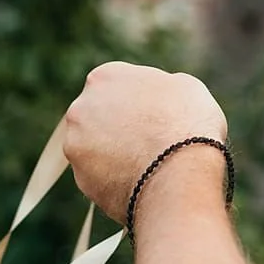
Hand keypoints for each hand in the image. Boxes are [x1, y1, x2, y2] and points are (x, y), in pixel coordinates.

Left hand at [63, 61, 227, 222]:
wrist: (179, 178)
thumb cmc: (188, 127)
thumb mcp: (184, 88)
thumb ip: (158, 89)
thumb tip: (156, 101)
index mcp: (105, 77)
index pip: (115, 89)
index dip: (136, 106)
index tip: (152, 121)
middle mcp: (80, 108)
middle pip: (98, 119)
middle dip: (116, 130)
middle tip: (145, 147)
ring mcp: (75, 146)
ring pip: (93, 150)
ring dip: (111, 157)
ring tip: (143, 169)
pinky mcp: (79, 180)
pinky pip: (96, 179)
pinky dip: (112, 182)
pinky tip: (135, 186)